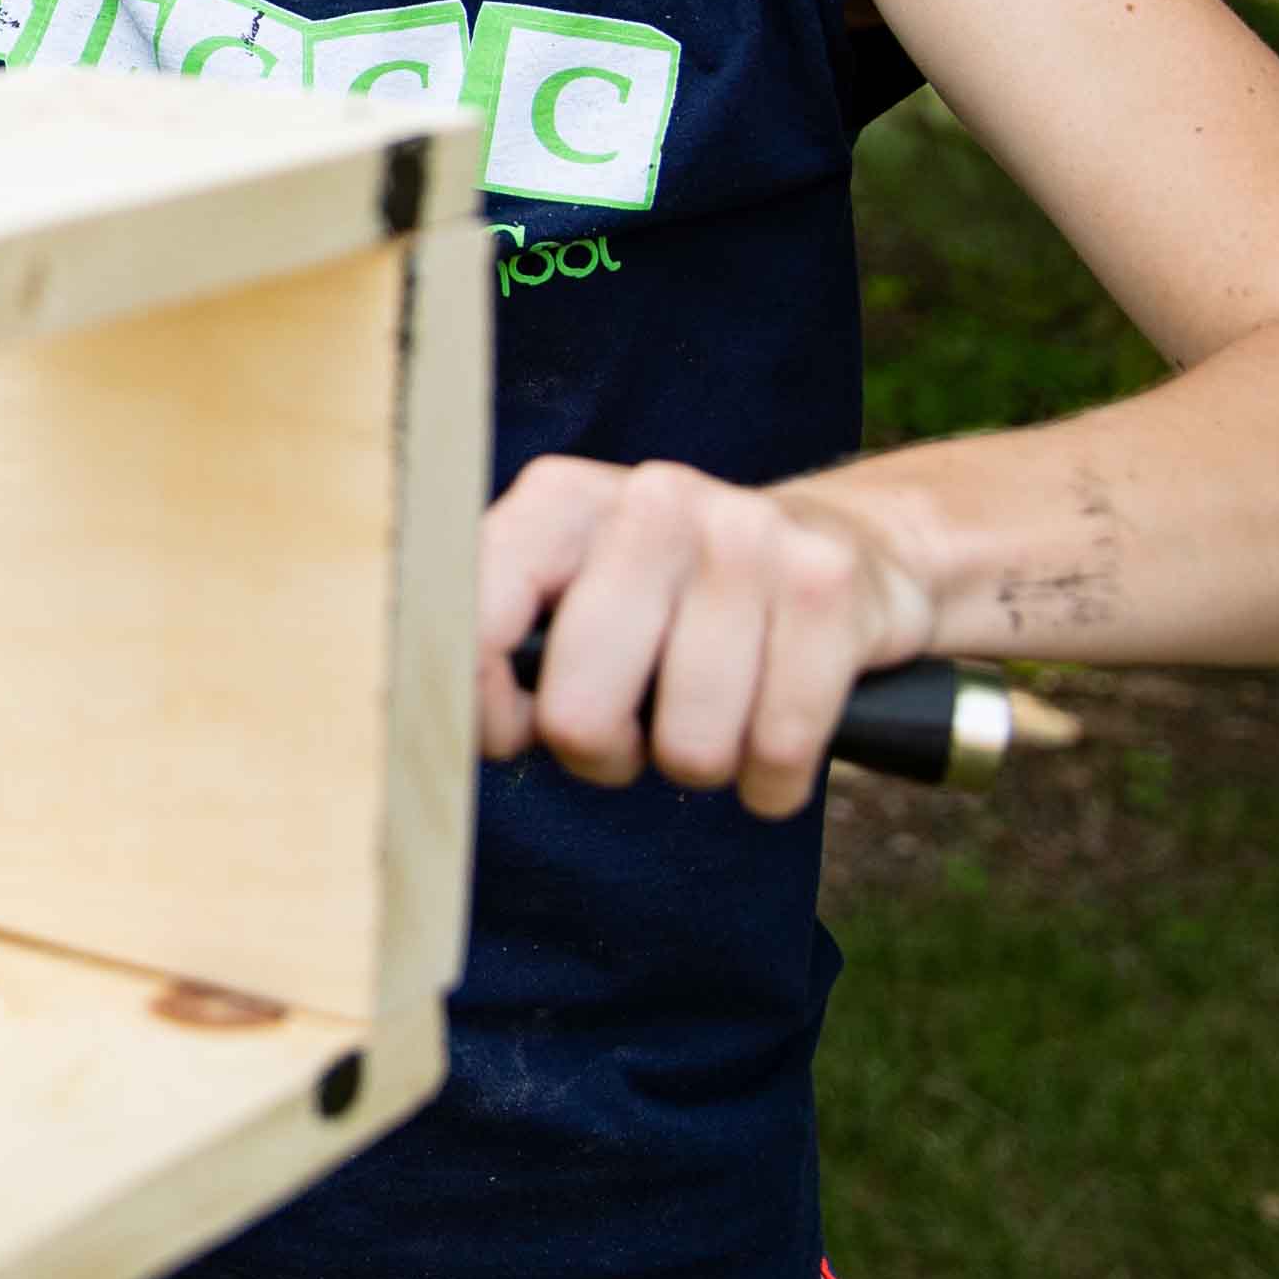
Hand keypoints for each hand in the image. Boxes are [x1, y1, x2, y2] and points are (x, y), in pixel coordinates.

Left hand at [476, 454, 938, 817]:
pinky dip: (772, 780)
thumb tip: (438, 723)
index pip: (474, 625)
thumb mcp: (575, 595)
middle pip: (578, 714)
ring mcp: (744, 534)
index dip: (487, 711)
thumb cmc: (674, 603)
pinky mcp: (827, 585)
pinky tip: (771, 747)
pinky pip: (779, 750)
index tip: (516, 730)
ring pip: (689, 746)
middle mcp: (649, 498)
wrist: (840, 549)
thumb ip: (499, 643)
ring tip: (712, 718)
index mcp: (558, 500)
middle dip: (605, 754)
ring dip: (701, 764)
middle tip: (636, 730)